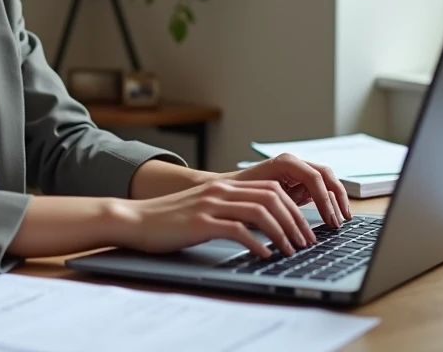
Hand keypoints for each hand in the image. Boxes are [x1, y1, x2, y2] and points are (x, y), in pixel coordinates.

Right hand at [109, 178, 319, 258]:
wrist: (136, 219)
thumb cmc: (170, 220)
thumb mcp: (205, 209)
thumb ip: (231, 211)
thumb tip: (262, 228)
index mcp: (225, 186)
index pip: (272, 189)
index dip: (294, 209)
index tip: (304, 230)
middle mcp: (221, 191)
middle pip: (272, 197)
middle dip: (295, 221)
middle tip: (306, 242)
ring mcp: (211, 205)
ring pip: (260, 211)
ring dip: (282, 233)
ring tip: (291, 251)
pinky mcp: (201, 222)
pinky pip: (238, 230)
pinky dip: (257, 243)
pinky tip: (265, 256)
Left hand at [217, 153, 352, 227]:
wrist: (225, 191)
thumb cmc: (238, 195)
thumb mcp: (259, 200)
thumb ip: (280, 205)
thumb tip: (296, 222)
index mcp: (285, 162)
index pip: (314, 178)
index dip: (325, 200)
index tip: (330, 220)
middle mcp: (294, 163)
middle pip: (326, 176)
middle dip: (336, 199)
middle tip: (340, 222)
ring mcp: (298, 172)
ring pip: (326, 182)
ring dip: (336, 200)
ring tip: (341, 221)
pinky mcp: (299, 183)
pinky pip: (319, 190)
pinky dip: (328, 203)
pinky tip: (331, 218)